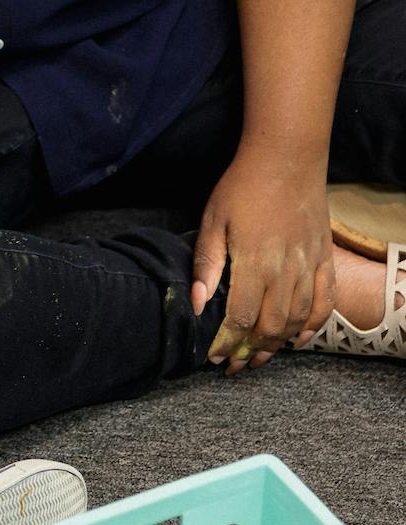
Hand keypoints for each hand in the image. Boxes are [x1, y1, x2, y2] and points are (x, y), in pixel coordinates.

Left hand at [191, 146, 335, 369]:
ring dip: (278, 344)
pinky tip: (299, 338)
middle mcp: (286, 271)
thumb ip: (207, 263)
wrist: (287, 159)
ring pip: (297, 320)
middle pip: (271, 326)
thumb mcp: (213, 219)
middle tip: (234, 366)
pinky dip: (313, 325)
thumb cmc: (243, 187)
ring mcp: (310, 266)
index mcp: (255, 263)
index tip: (214, 357)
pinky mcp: (324, 259)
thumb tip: (198, 304)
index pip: (241, 318)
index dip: (227, 343)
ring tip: (259, 357)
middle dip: (251, 351)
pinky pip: (325, 302)